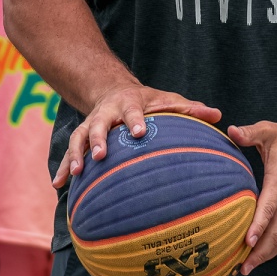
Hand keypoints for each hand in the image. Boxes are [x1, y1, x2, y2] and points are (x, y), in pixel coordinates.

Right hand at [52, 85, 221, 187]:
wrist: (114, 91)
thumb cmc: (148, 102)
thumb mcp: (167, 100)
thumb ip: (190, 109)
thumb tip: (217, 115)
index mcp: (129, 103)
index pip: (132, 110)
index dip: (135, 120)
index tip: (140, 132)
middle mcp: (106, 113)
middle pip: (98, 123)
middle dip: (98, 138)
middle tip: (102, 155)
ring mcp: (90, 125)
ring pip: (79, 137)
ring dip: (75, 154)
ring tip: (76, 173)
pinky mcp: (81, 139)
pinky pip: (69, 153)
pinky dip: (63, 168)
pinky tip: (58, 185)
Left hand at [227, 118, 276, 275]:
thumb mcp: (268, 130)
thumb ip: (249, 133)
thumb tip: (230, 130)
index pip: (269, 206)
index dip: (258, 226)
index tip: (247, 243)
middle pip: (276, 231)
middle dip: (260, 252)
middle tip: (241, 267)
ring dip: (268, 254)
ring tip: (248, 266)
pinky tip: (264, 255)